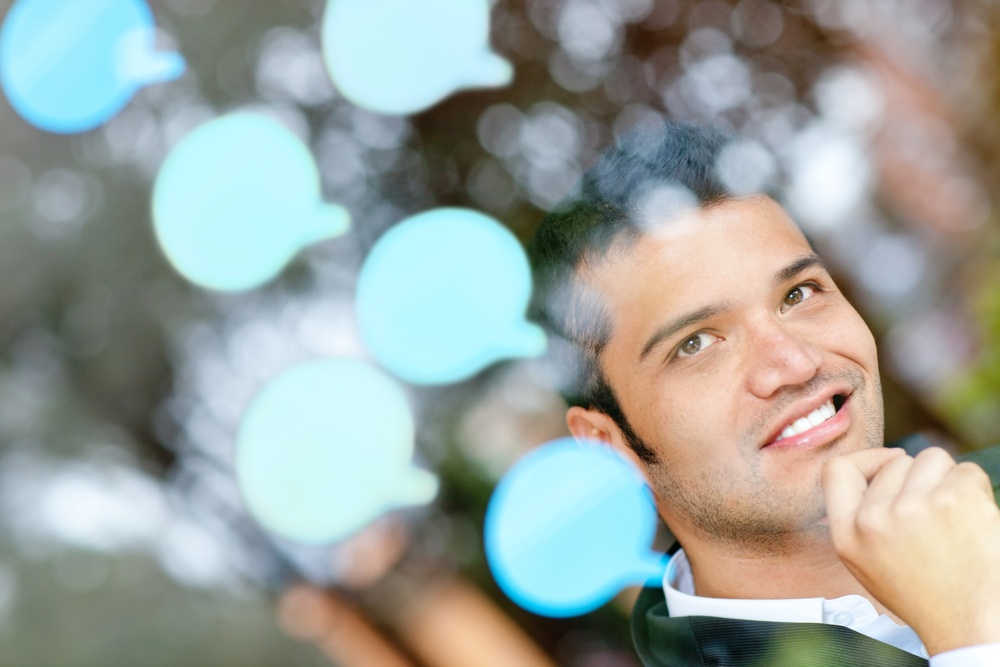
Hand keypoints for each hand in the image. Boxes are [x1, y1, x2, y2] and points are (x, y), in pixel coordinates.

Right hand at [821, 446, 999, 654]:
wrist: (970, 624)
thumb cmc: (924, 595)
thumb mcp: (863, 561)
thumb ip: (856, 515)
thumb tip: (875, 468)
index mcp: (847, 534)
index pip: (837, 469)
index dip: (866, 460)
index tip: (887, 465)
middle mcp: (875, 519)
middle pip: (896, 461)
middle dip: (916, 479)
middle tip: (931, 517)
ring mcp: (916, 506)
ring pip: (931, 458)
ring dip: (945, 479)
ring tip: (952, 516)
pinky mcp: (956, 499)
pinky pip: (966, 470)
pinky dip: (974, 489)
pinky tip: (972, 519)